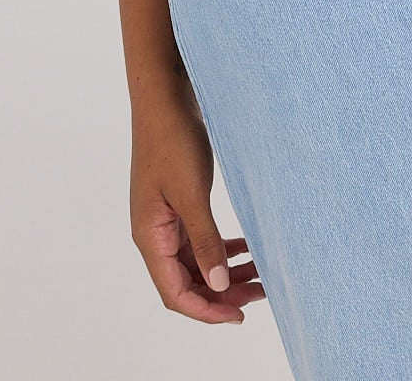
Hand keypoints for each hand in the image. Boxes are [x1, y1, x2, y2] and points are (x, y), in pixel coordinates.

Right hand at [130, 87, 266, 324]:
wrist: (166, 96)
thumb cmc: (172, 139)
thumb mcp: (191, 193)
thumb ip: (204, 240)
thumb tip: (217, 285)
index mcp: (150, 237)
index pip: (175, 292)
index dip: (205, 310)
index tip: (238, 316)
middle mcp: (155, 233)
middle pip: (187, 281)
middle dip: (221, 293)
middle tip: (261, 293)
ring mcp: (167, 218)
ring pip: (196, 261)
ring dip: (225, 272)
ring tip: (260, 274)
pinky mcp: (180, 202)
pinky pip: (201, 238)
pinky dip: (222, 246)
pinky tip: (246, 247)